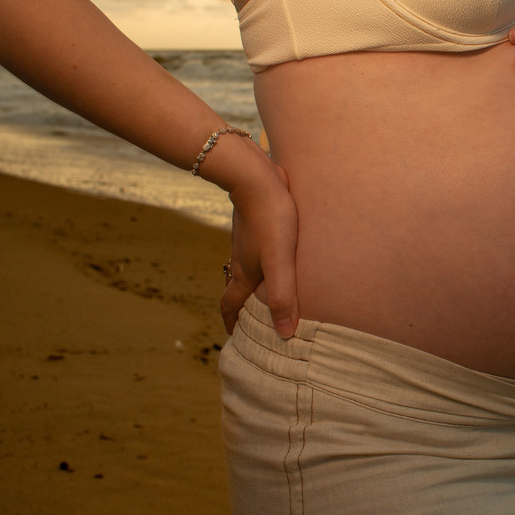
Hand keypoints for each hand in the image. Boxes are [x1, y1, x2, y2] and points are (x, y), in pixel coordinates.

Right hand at [220, 160, 299, 338]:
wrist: (256, 177)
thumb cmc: (270, 219)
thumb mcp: (279, 261)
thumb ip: (283, 295)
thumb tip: (284, 333)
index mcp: (243, 273)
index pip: (230, 305)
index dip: (232, 323)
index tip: (235, 337)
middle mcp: (241, 259)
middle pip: (237, 289)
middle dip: (243, 308)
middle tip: (256, 322)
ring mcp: (248, 241)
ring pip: (247, 269)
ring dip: (255, 285)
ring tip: (270, 294)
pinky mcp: (257, 225)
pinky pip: (258, 251)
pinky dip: (264, 263)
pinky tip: (281, 258)